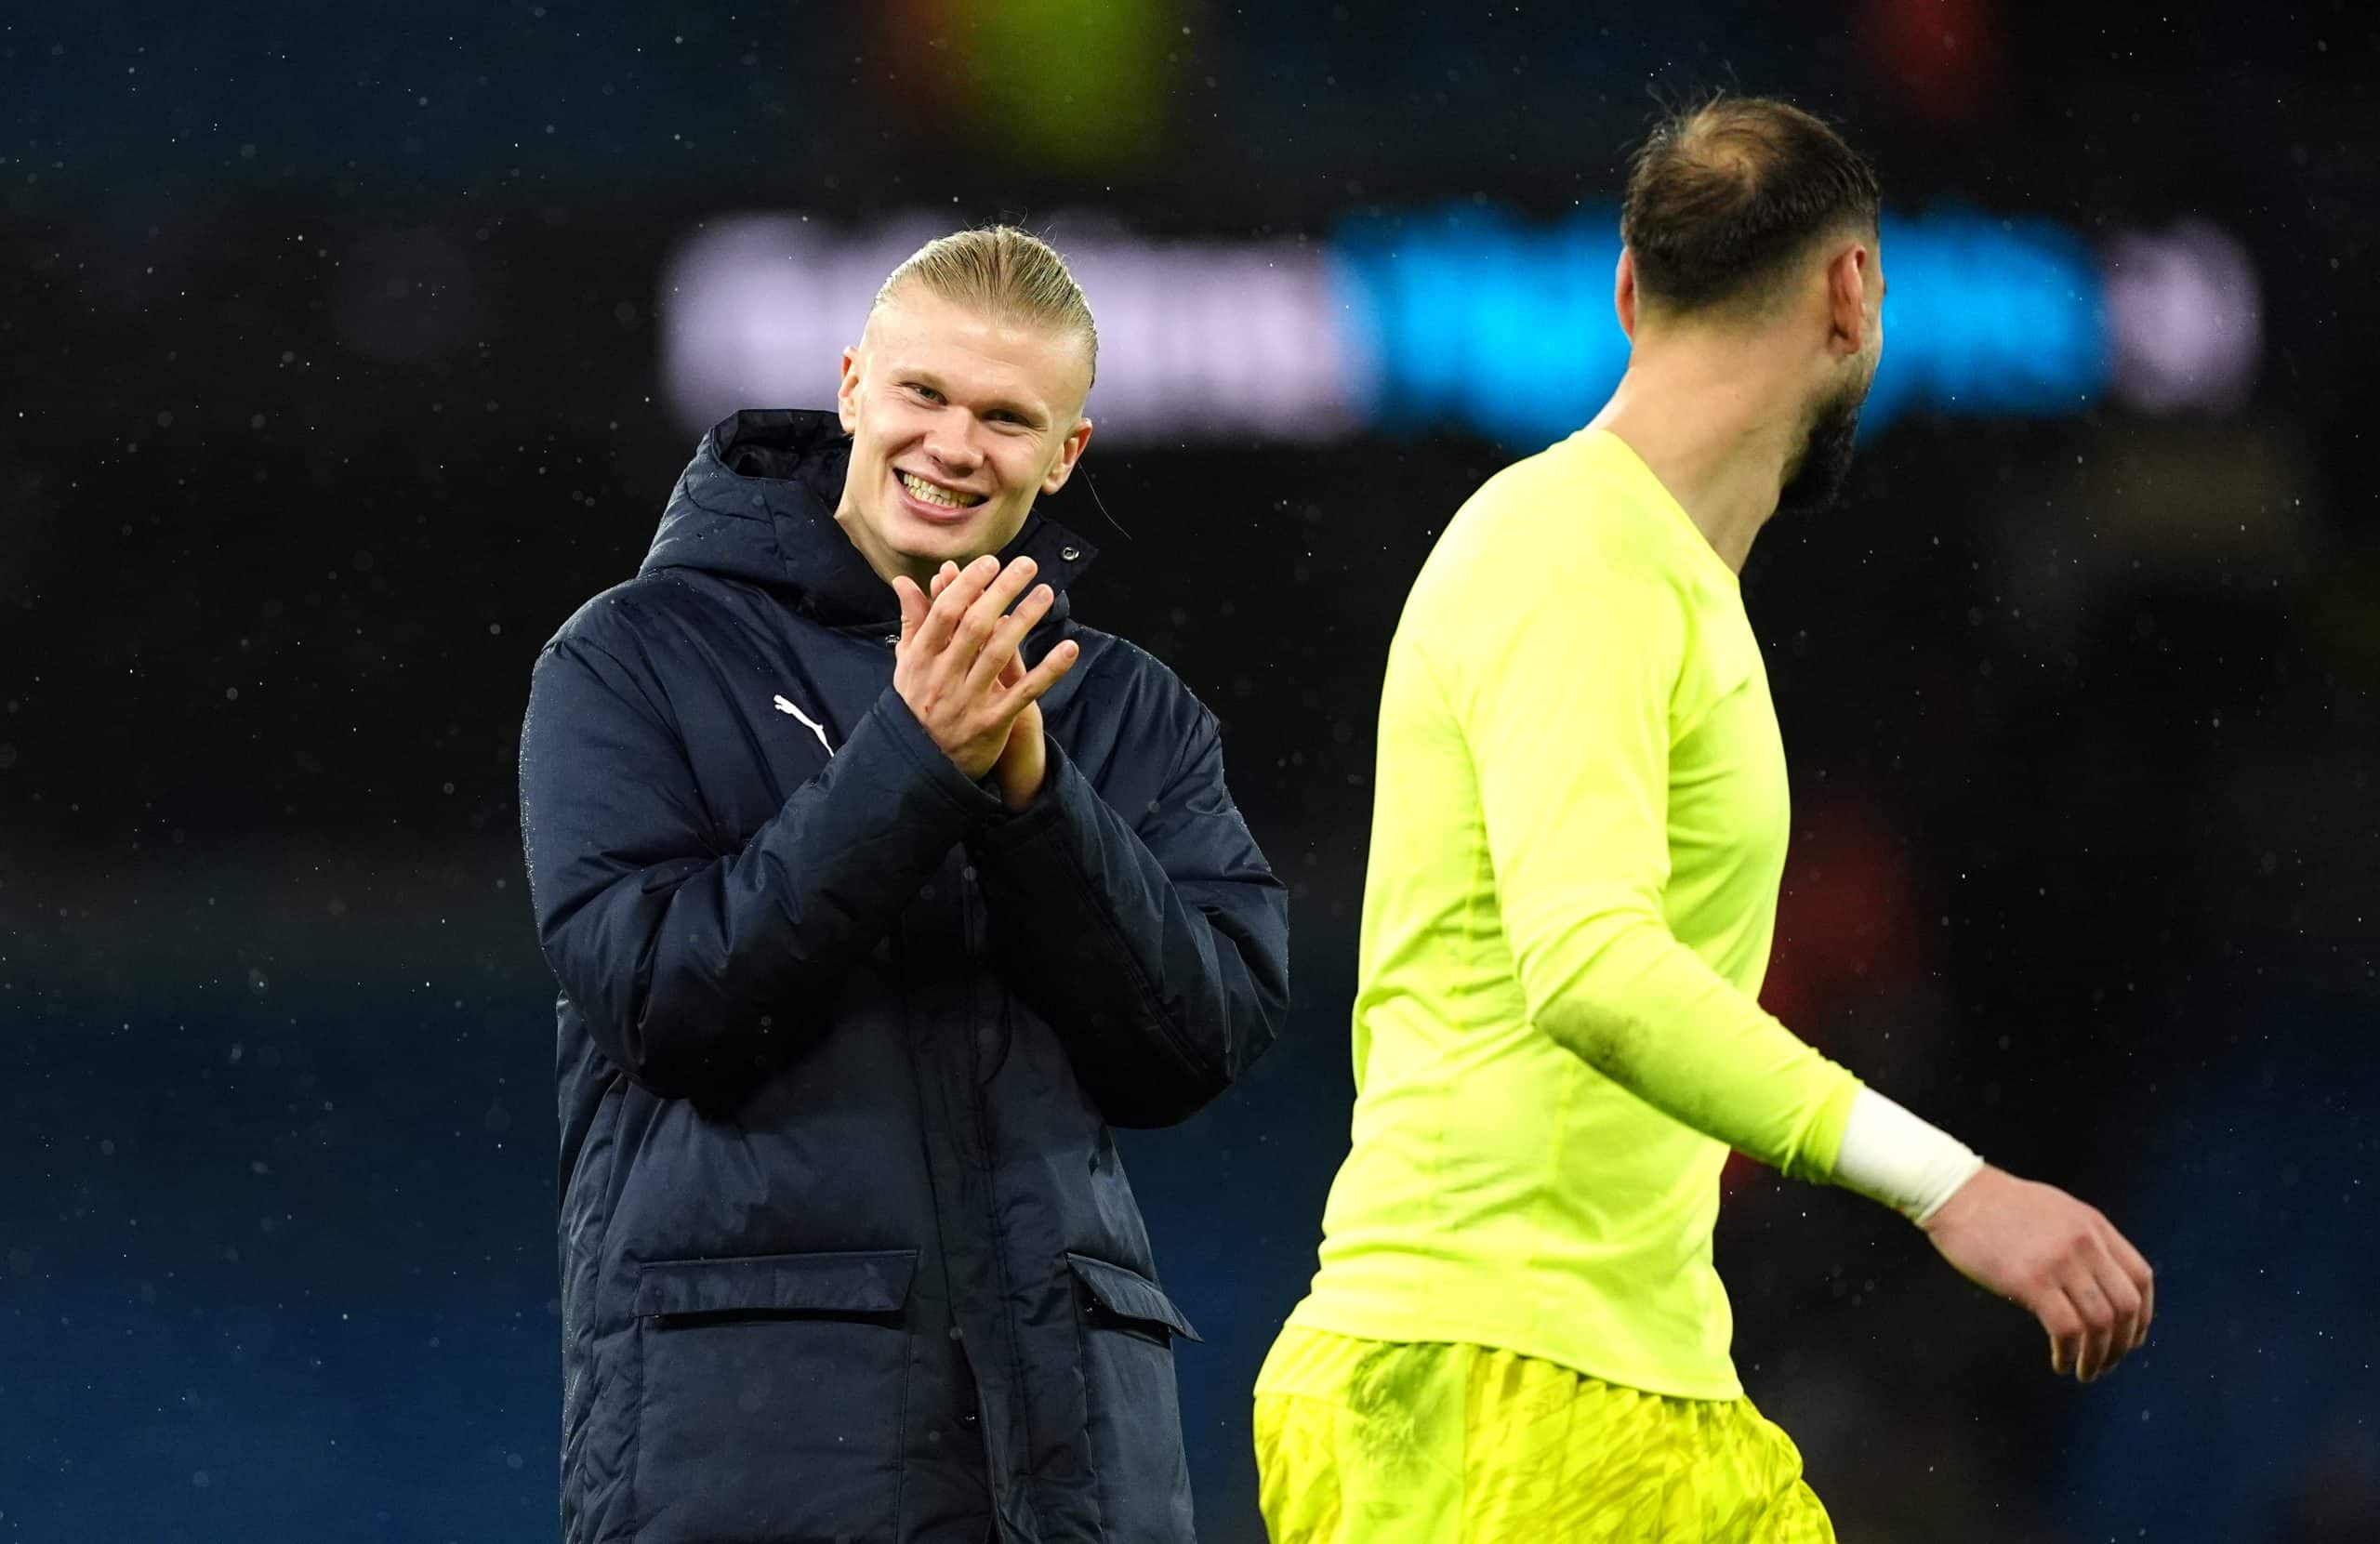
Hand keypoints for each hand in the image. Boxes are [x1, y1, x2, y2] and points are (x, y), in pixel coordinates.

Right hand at [926, 563, 1056, 810]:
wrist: (920, 766)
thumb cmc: (916, 706)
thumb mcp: (907, 666)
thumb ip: (912, 623)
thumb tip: (904, 581)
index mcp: (920, 659)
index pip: (945, 613)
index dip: (968, 584)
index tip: (991, 562)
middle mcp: (943, 677)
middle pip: (975, 625)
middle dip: (1002, 590)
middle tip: (1027, 565)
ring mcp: (968, 701)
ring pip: (1000, 653)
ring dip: (1026, 619)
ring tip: (1046, 593)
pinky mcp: (992, 723)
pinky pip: (1025, 692)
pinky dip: (1049, 669)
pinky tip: (1069, 647)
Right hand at [1921, 1164, 2154, 1382]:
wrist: (1953, 1192)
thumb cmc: (1995, 1204)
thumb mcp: (2054, 1211)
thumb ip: (2081, 1240)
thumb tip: (2096, 1279)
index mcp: (2094, 1226)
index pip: (2140, 1278)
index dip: (2143, 1316)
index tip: (2131, 1338)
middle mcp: (2085, 1243)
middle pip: (2126, 1306)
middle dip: (2123, 1344)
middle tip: (2108, 1363)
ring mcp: (2059, 1261)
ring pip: (2100, 1323)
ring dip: (2098, 1356)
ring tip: (2086, 1371)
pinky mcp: (2030, 1280)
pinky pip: (2066, 1329)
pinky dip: (2070, 1353)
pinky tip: (2061, 1362)